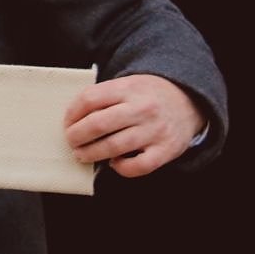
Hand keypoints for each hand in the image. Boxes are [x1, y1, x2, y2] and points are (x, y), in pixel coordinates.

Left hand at [64, 74, 205, 176]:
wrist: (187, 101)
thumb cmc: (146, 95)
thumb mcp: (126, 85)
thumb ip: (103, 97)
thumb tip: (72, 119)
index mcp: (128, 88)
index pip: (89, 99)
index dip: (72, 114)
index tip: (67, 123)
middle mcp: (142, 108)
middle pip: (98, 124)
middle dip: (76, 136)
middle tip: (71, 141)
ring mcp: (155, 130)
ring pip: (114, 147)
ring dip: (91, 153)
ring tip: (82, 155)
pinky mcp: (167, 150)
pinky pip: (138, 166)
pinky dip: (121, 168)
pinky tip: (114, 163)